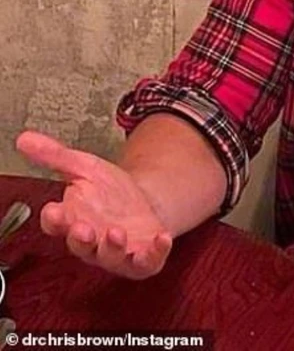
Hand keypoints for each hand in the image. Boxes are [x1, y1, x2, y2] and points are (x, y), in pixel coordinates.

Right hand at [15, 130, 172, 279]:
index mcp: (73, 219)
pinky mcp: (143, 257)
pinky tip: (161, 238)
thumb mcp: (84, 167)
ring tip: (116, 232)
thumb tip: (24, 139)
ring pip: (110, 256)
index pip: (56, 223)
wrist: (145, 203)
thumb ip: (56, 156)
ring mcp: (117, 252)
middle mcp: (92, 241)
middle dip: (80, 238)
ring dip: (112, 247)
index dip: (54, 219)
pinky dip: (155, 251)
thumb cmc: (108, 191)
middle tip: (82, 228)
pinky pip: (148, 260)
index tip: (53, 210)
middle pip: (80, 244)